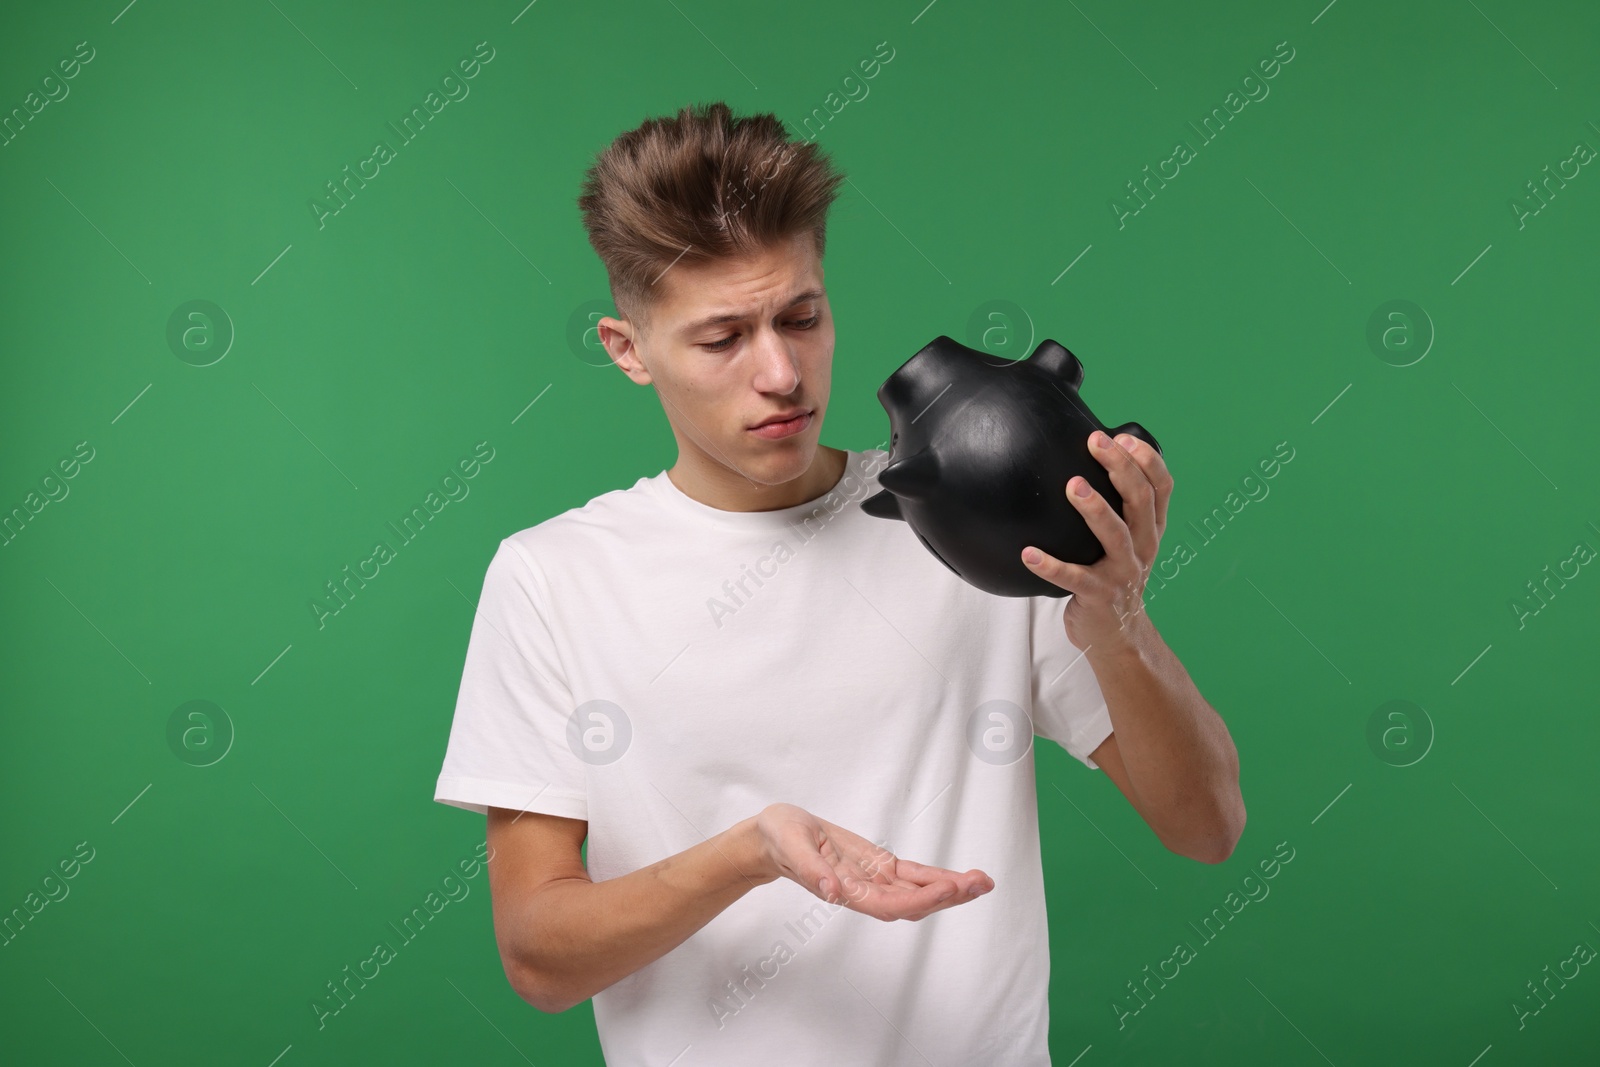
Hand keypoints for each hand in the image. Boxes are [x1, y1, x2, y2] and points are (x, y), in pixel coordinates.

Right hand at [754, 803, 993, 921]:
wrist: (774, 837)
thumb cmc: (780, 838)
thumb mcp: (790, 845)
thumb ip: (810, 870)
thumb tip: (832, 892)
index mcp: (845, 890)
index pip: (888, 904)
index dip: (919, 899)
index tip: (946, 887)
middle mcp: (864, 891)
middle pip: (912, 903)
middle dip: (947, 896)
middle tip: (980, 883)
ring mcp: (873, 880)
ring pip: (918, 892)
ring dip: (951, 889)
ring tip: (982, 881)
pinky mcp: (877, 866)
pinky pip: (912, 875)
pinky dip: (937, 877)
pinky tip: (960, 878)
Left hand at [1021, 430, 1173, 651]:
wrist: (1118, 635)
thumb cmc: (1114, 577)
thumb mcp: (1128, 542)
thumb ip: (1119, 509)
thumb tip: (1089, 463)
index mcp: (1151, 530)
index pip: (1161, 487)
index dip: (1146, 459)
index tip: (1122, 437)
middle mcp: (1143, 547)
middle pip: (1140, 501)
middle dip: (1120, 468)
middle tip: (1096, 442)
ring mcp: (1122, 572)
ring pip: (1115, 535)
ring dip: (1095, 509)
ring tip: (1072, 486)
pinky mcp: (1099, 595)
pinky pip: (1073, 578)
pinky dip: (1050, 565)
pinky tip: (1028, 553)